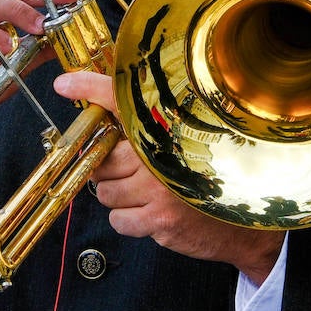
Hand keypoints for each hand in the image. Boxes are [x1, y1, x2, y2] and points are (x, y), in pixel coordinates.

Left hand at [54, 72, 284, 285]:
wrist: (245, 225)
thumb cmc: (211, 180)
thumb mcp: (184, 142)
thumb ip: (148, 128)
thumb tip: (103, 113)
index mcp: (166, 128)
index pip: (121, 100)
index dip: (90, 88)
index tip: (65, 85)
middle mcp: (161, 153)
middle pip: (102, 160)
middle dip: (109, 170)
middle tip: (130, 172)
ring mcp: (159, 188)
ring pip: (105, 193)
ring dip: (119, 197)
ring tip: (146, 193)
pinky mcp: (160, 220)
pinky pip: (117, 220)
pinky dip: (129, 220)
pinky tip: (150, 213)